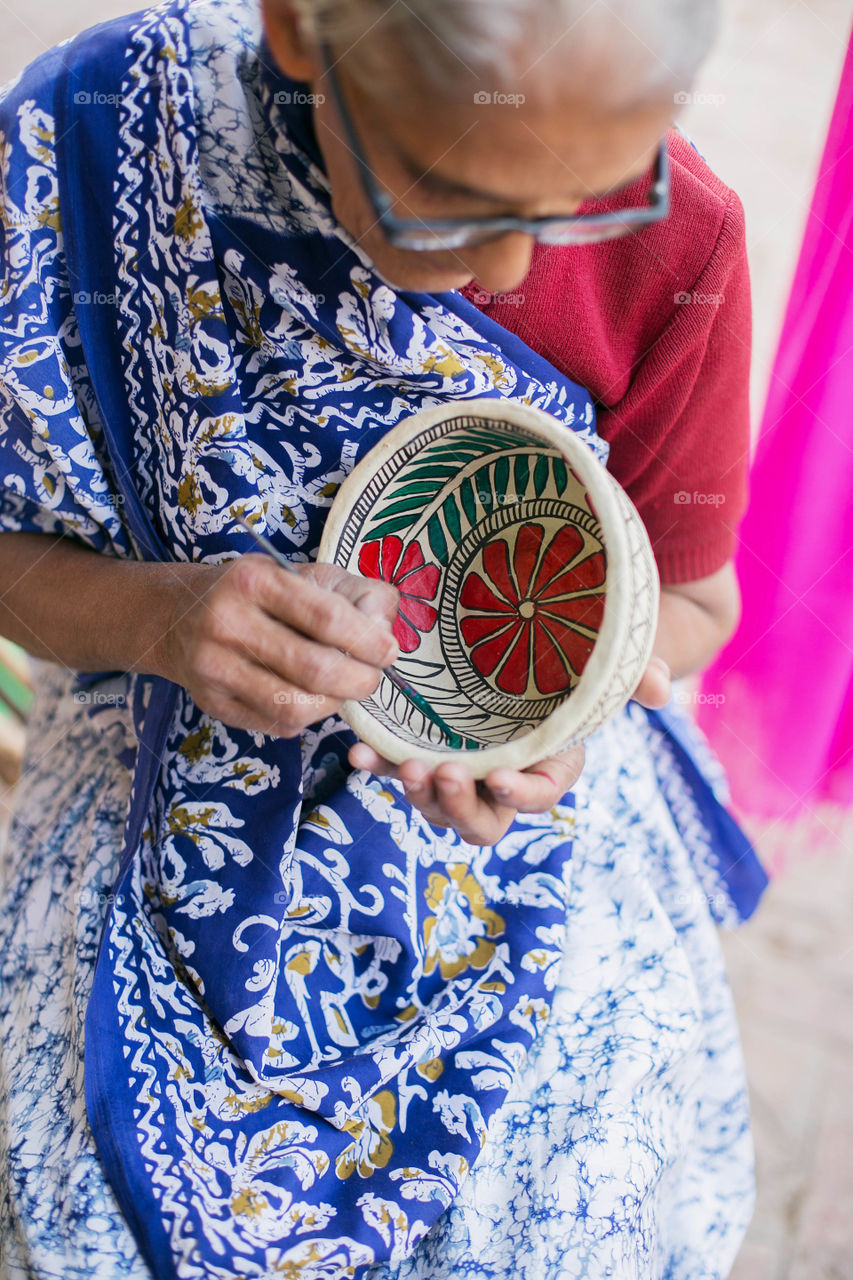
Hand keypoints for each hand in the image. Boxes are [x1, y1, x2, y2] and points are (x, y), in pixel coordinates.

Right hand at [162, 554, 398, 736]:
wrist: (180, 616)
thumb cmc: (261, 594)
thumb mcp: (307, 575)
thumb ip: (357, 594)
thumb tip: (384, 632)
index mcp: (256, 580)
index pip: (326, 618)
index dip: (367, 641)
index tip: (388, 652)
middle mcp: (227, 621)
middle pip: (313, 669)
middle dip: (358, 681)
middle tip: (371, 679)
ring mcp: (214, 666)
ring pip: (294, 706)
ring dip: (333, 705)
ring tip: (341, 690)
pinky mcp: (211, 702)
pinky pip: (274, 724)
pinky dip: (304, 717)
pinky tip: (307, 698)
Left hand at [348, 653, 670, 843]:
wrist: (538, 655)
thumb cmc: (577, 669)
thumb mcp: (607, 668)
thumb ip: (636, 676)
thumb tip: (662, 689)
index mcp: (552, 766)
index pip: (542, 795)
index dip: (522, 794)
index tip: (500, 777)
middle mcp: (506, 782)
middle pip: (485, 821)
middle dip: (460, 806)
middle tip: (440, 775)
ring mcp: (464, 773)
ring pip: (440, 806)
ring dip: (417, 794)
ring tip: (400, 766)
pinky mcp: (427, 754)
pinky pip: (400, 770)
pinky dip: (378, 766)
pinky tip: (357, 751)